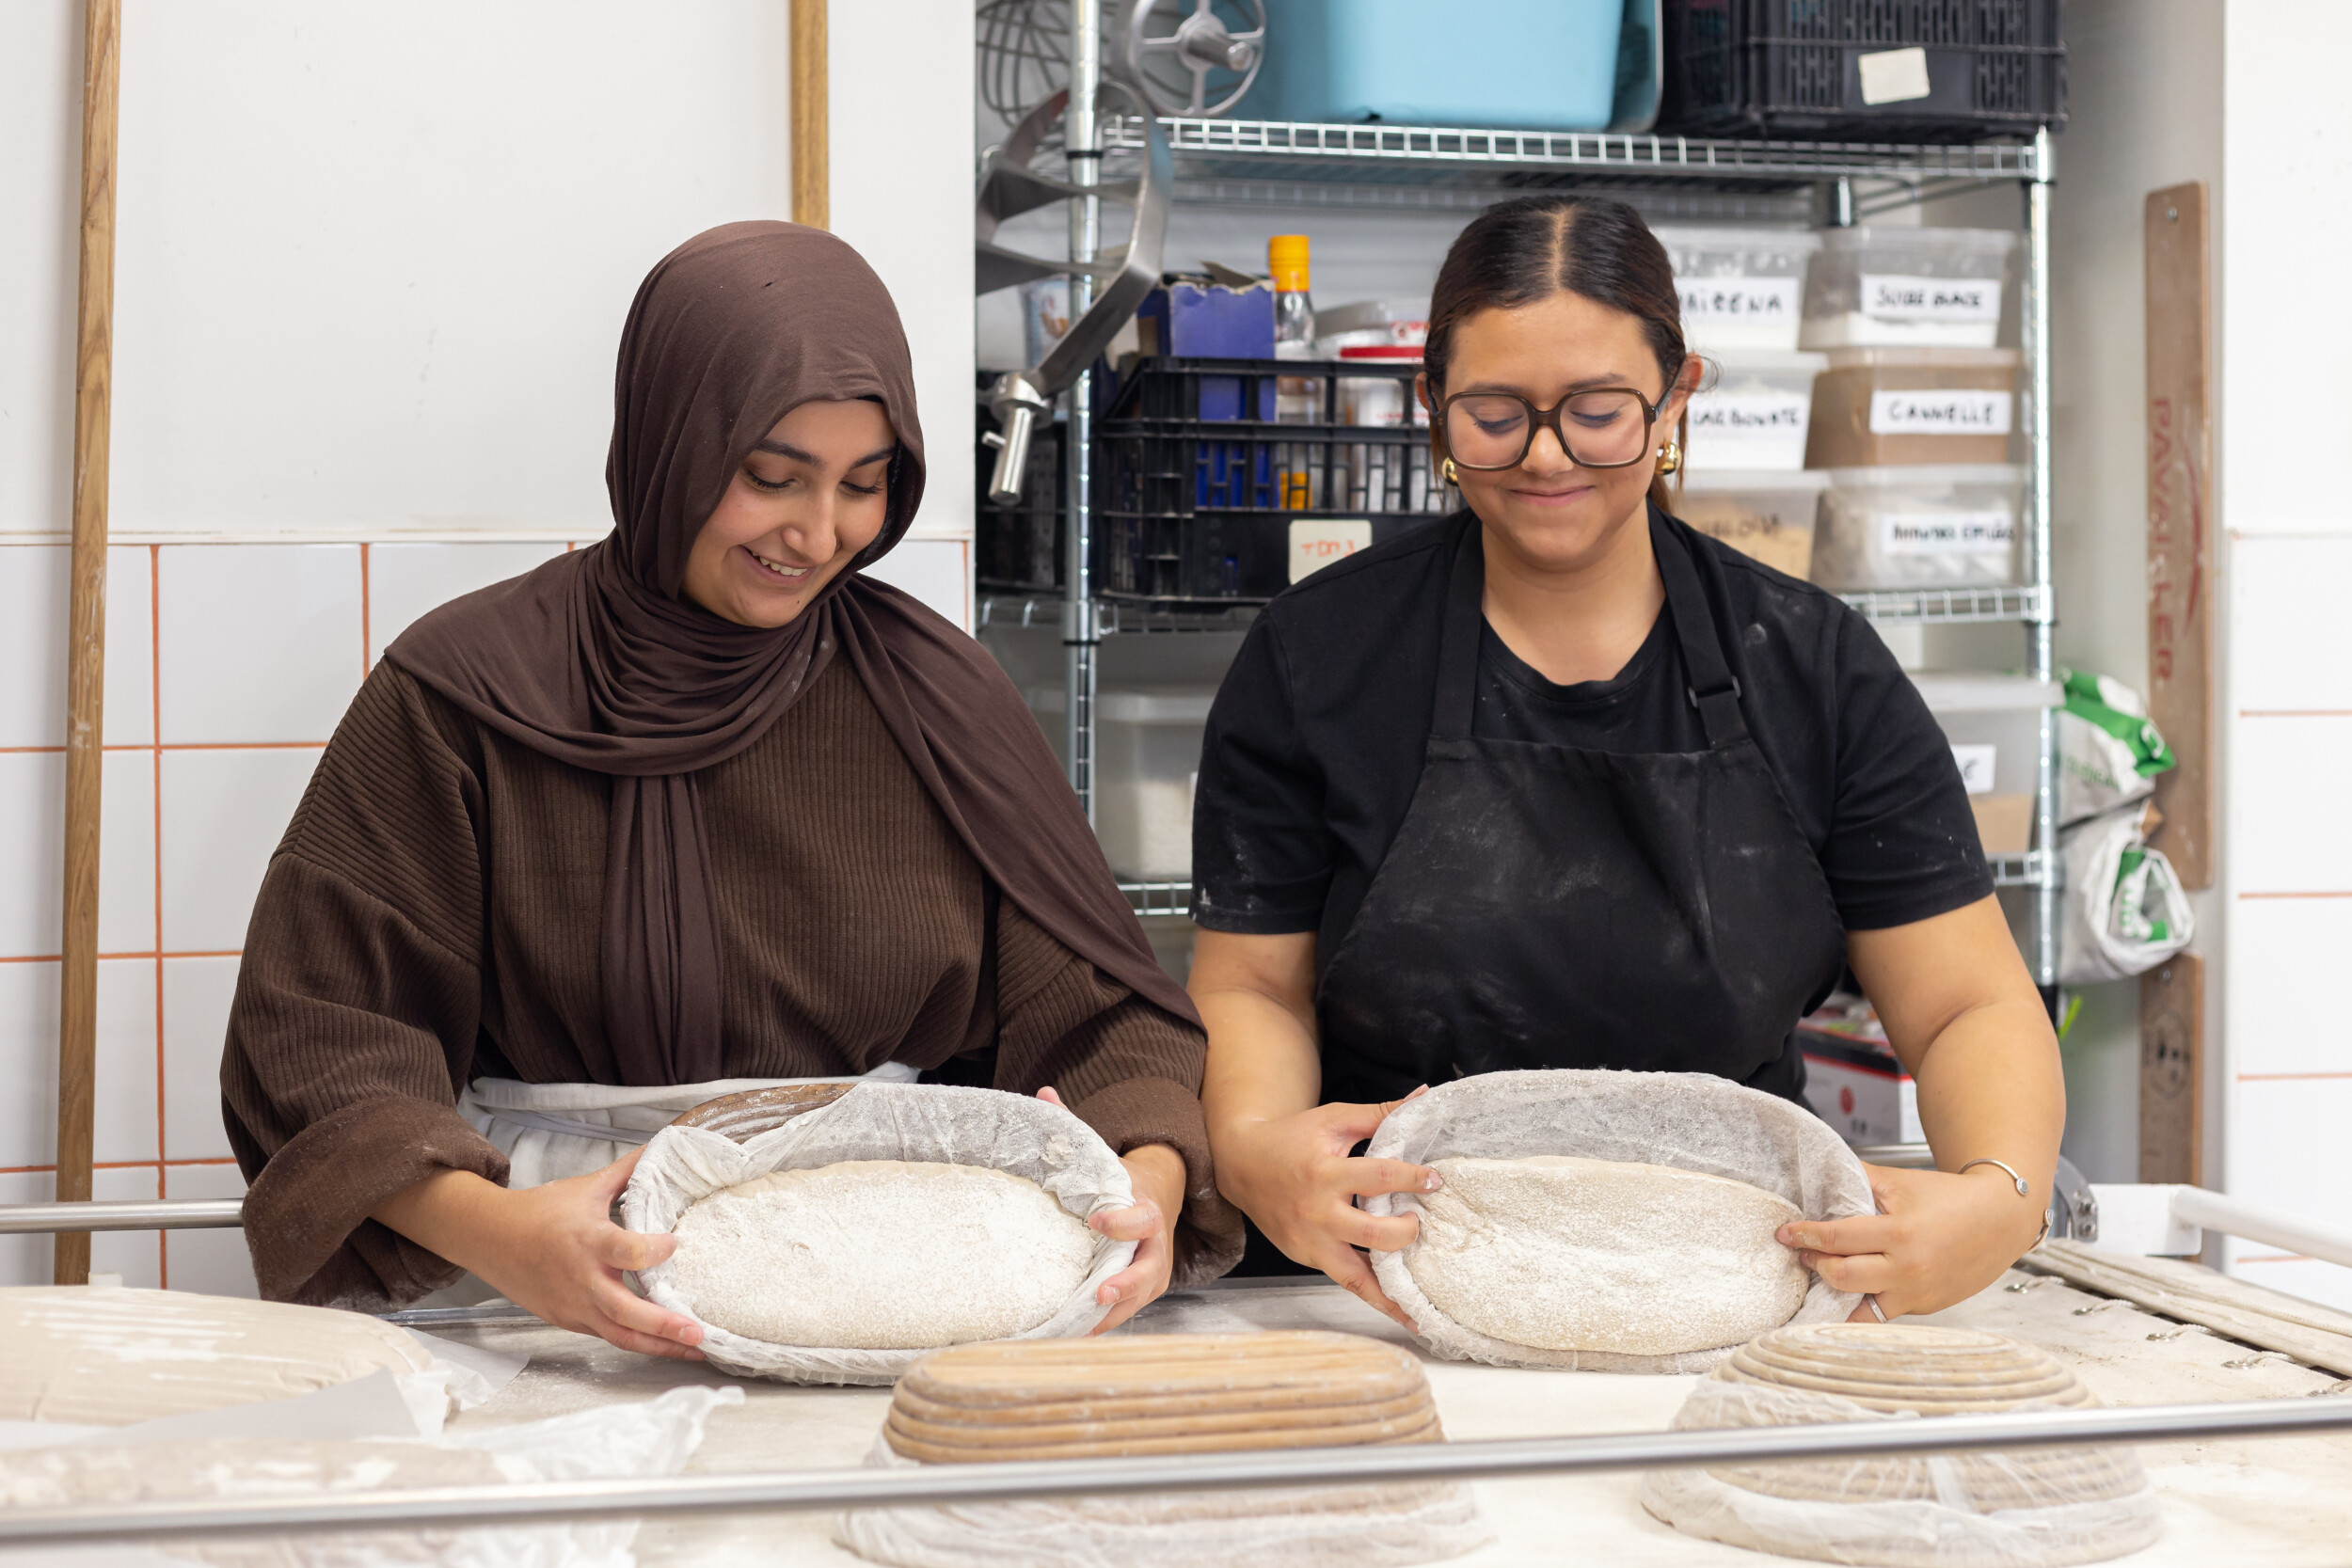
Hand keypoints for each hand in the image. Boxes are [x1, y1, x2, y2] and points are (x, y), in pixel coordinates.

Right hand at [374, 1149, 704, 1360]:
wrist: (490, 1239)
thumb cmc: (539, 1212)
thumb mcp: (586, 1187)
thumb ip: (629, 1171)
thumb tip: (662, 1145)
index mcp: (589, 1240)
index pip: (627, 1252)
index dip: (653, 1251)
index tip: (674, 1243)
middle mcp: (583, 1279)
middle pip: (626, 1311)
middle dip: (664, 1325)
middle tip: (698, 1332)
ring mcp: (575, 1306)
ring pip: (620, 1335)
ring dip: (658, 1345)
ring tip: (695, 1349)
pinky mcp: (569, 1320)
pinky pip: (608, 1336)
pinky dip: (637, 1341)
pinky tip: (665, 1343)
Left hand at [1033, 1087, 1183, 1333]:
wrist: (1157, 1199)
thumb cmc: (1120, 1182)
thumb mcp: (1101, 1155)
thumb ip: (1074, 1130)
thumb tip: (1043, 1095)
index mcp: (1146, 1210)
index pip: (1141, 1217)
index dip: (1122, 1220)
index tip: (1096, 1219)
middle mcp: (1156, 1245)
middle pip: (1149, 1268)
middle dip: (1127, 1283)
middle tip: (1101, 1291)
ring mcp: (1152, 1272)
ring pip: (1138, 1299)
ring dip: (1111, 1314)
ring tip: (1082, 1327)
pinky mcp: (1142, 1292)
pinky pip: (1125, 1312)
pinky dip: (1102, 1323)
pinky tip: (1075, 1333)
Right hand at [1210, 1088, 1439, 1330]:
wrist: (1241, 1163)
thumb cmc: (1293, 1138)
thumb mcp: (1333, 1120)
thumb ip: (1379, 1113)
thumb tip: (1424, 1097)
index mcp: (1325, 1173)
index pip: (1380, 1178)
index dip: (1414, 1179)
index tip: (1436, 1180)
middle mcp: (1317, 1213)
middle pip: (1373, 1235)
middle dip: (1406, 1231)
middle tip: (1419, 1220)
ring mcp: (1310, 1241)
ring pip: (1358, 1277)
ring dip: (1393, 1292)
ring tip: (1424, 1304)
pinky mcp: (1306, 1257)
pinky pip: (1346, 1281)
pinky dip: (1375, 1297)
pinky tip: (1402, 1312)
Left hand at [1778, 1161, 2047, 1320]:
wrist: (2000, 1219)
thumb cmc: (1949, 1198)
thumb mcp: (1901, 1182)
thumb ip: (1859, 1179)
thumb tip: (1820, 1173)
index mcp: (1899, 1233)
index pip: (1837, 1238)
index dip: (1805, 1236)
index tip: (1785, 1233)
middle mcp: (1908, 1269)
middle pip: (1841, 1276)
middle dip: (1814, 1263)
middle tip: (1803, 1252)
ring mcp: (1917, 1294)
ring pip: (1857, 1306)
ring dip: (1833, 1291)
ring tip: (1823, 1273)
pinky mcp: (1925, 1308)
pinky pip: (1881, 1314)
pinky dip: (1860, 1305)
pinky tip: (1845, 1295)